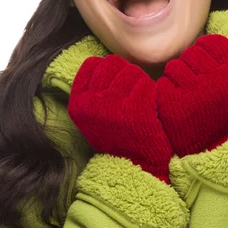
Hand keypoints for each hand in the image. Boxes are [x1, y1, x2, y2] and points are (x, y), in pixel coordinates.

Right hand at [67, 54, 172, 182]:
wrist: (138, 165)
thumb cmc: (118, 136)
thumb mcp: (93, 116)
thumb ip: (92, 91)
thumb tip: (100, 62)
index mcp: (78, 104)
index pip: (91, 65)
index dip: (106, 68)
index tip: (114, 82)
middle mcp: (91, 104)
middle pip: (111, 64)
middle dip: (124, 73)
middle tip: (130, 91)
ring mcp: (113, 106)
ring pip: (130, 71)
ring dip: (138, 81)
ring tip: (139, 99)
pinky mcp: (136, 109)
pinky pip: (145, 83)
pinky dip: (150, 91)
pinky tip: (149, 105)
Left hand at [156, 34, 227, 156]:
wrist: (206, 148)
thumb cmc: (217, 109)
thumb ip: (224, 60)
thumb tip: (207, 29)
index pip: (213, 42)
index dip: (204, 52)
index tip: (204, 68)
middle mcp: (220, 82)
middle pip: (192, 53)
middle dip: (188, 66)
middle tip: (193, 84)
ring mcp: (197, 92)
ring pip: (175, 65)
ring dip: (175, 78)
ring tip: (185, 94)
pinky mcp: (175, 103)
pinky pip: (163, 82)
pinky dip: (165, 90)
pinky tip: (175, 104)